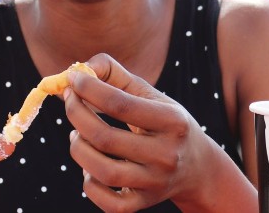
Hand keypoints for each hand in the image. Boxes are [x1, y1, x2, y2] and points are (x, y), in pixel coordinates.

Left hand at [64, 53, 228, 212]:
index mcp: (172, 122)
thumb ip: (117, 75)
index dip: (89, 89)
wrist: (197, 168)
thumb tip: (83, 69)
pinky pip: (106, 202)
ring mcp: (155, 183)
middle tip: (70, 102)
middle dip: (76, 115)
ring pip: (101, 171)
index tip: (73, 79)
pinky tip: (90, 166)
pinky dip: (89, 184)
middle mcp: (166, 155)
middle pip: (104, 137)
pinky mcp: (143, 204)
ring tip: (78, 135)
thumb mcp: (152, 95)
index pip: (119, 104)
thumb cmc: (166, 124)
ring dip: (78, 148)